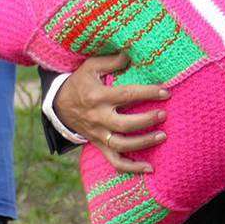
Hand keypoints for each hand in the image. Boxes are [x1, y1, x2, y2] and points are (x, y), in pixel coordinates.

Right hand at [52, 53, 168, 173]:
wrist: (59, 104)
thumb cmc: (79, 82)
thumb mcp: (90, 67)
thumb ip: (111, 62)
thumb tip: (131, 55)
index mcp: (98, 97)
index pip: (127, 95)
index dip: (148, 93)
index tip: (165, 92)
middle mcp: (98, 117)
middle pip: (125, 124)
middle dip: (147, 120)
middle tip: (164, 114)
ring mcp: (98, 134)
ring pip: (121, 145)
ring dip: (143, 143)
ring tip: (162, 136)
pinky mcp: (99, 144)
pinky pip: (114, 161)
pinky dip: (131, 167)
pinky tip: (148, 168)